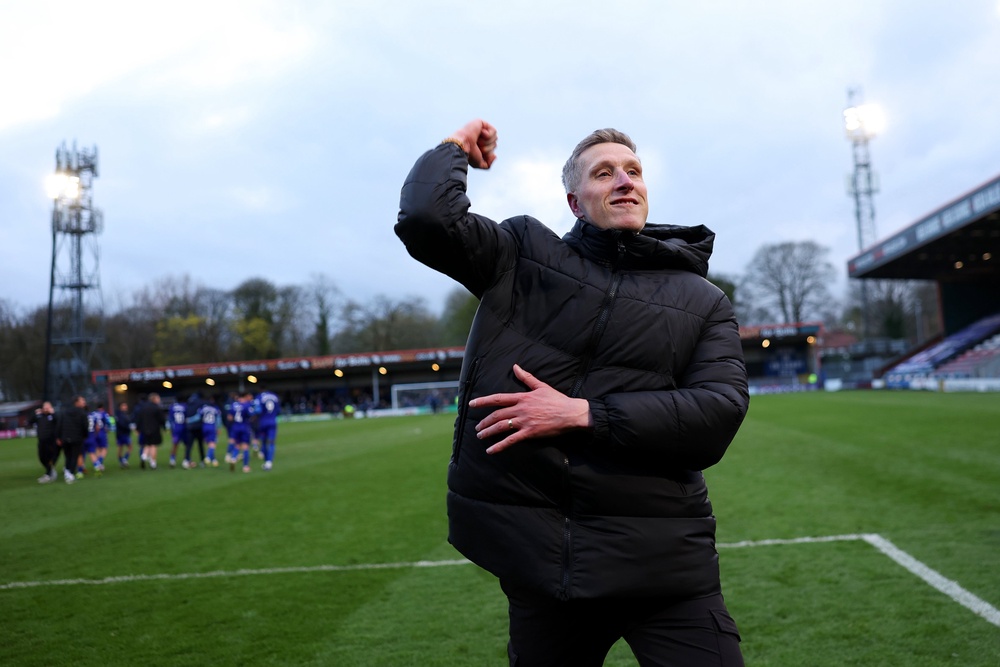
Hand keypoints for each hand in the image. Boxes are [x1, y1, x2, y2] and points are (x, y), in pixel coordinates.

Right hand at [447, 119, 497, 168]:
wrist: (462, 146)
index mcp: (478, 146)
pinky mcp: (481, 123)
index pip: (491, 150)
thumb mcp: (479, 164)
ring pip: (495, 138)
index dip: (488, 154)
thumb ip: (488, 164)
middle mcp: (479, 137)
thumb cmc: (468, 154)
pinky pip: (494, 131)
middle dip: (488, 148)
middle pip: (494, 144)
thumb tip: (495, 155)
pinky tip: (480, 134)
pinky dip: (488, 135)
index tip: (480, 153)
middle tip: (478, 147)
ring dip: (487, 143)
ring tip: (478, 141)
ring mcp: (480, 129)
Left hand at [470, 364, 591, 453]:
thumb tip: (516, 367)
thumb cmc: (557, 399)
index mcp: (522, 397)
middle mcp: (520, 409)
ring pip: (501, 427)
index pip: (498, 399)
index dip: (483, 401)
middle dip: (484, 421)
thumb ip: (526, 378)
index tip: (471, 404)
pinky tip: (490, 450)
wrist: (570, 413)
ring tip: (480, 436)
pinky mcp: (529, 432)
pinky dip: (499, 446)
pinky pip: (511, 440)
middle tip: (477, 427)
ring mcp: (524, 421)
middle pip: (497, 415)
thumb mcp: (541, 386)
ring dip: (488, 432)